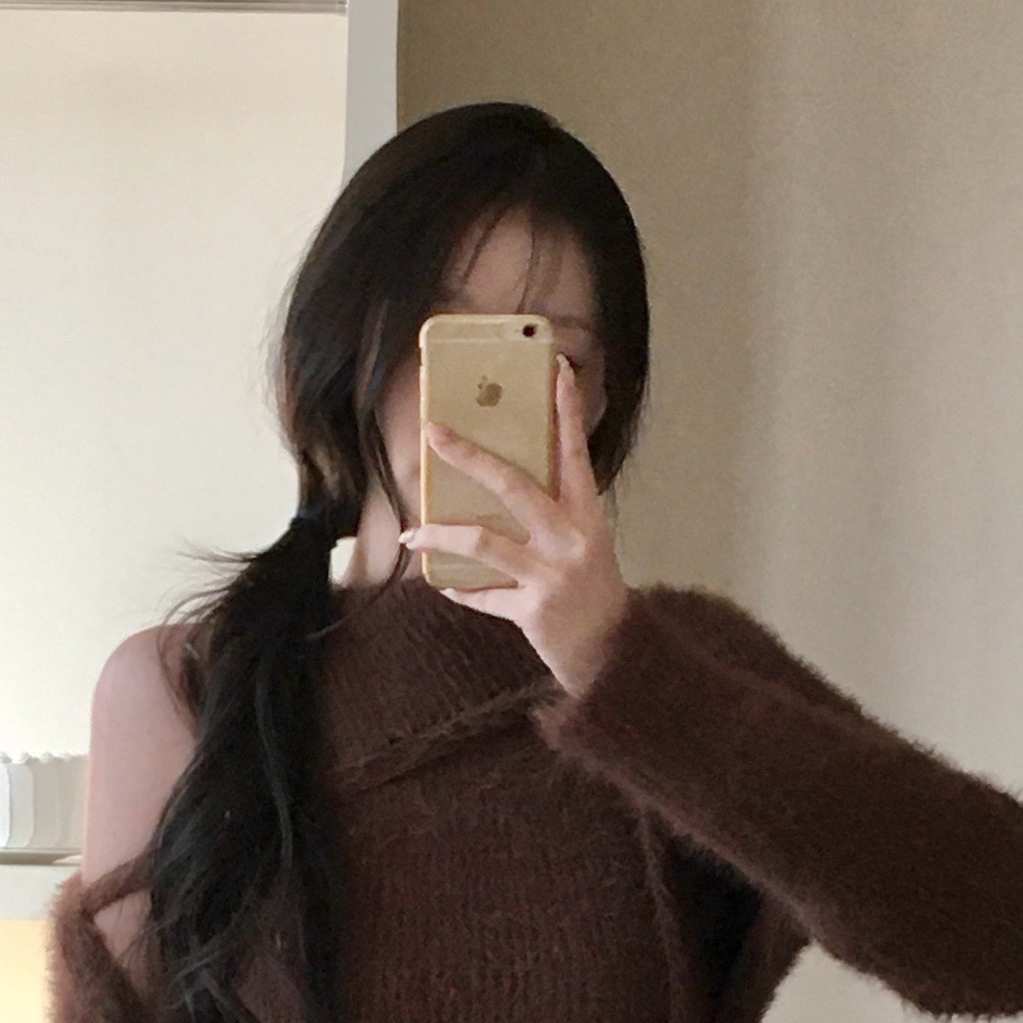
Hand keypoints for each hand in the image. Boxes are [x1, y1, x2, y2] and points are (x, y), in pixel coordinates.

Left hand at [403, 355, 630, 695]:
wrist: (612, 654)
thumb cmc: (593, 590)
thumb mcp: (584, 543)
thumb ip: (553, 514)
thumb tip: (500, 483)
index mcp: (586, 515)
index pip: (574, 452)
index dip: (566, 411)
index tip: (554, 369)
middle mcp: (570, 539)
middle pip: (514, 485)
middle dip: (469, 456)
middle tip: (433, 432)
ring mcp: (551, 575)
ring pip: (484, 541)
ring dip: (440, 534)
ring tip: (411, 534)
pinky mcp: (532, 611)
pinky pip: (483, 595)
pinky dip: (460, 589)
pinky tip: (443, 584)